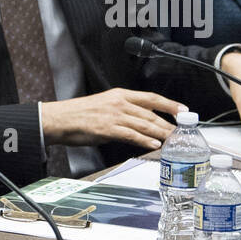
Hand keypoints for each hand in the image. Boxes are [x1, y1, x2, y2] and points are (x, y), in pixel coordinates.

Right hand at [42, 89, 184, 149]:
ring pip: (145, 124)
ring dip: (161, 133)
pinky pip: (131, 135)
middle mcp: (119, 103)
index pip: (151, 98)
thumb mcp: (103, 105)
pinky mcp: (108, 129)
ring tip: (173, 141)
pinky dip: (144, 140)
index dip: (169, 104)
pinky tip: (153, 145)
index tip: (182, 110)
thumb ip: (121, 112)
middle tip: (181, 133)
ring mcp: (114, 116)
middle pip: (151, 114)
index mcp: (119, 95)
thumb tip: (136, 123)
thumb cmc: (76, 114)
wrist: (58, 119)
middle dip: (169, 124)